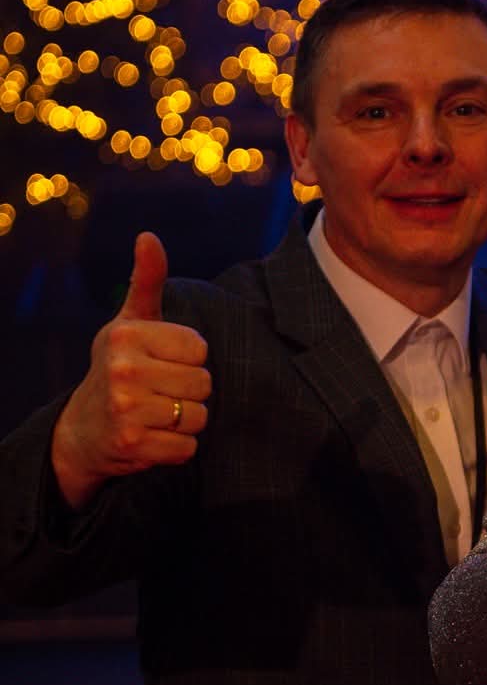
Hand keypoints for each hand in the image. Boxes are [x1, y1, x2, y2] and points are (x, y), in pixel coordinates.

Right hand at [50, 232, 212, 509]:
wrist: (83, 428)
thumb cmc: (119, 367)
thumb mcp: (130, 322)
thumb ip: (147, 282)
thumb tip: (149, 236)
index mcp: (128, 335)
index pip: (200, 349)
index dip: (189, 359)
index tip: (163, 362)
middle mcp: (123, 369)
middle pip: (204, 383)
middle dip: (190, 392)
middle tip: (161, 392)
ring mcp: (126, 408)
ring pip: (199, 416)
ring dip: (186, 421)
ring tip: (158, 414)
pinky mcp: (133, 444)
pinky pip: (188, 448)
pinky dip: (178, 448)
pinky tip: (154, 436)